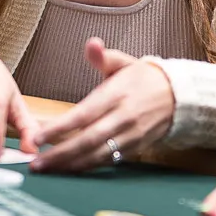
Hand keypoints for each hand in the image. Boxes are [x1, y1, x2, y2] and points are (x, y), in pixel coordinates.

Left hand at [30, 39, 173, 173]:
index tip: (37, 136)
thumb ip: (103, 57)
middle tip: (36, 163)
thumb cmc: (144, 79)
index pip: (84, 114)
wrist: (179, 97)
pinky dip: (88, 168)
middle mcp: (123, 118)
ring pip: (97, 155)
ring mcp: (130, 136)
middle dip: (60, 154)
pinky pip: (108, 162)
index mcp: (116, 95)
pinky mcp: (135, 149)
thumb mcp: (124, 62)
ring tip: (47, 170)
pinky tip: (69, 171)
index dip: (60, 127)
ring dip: (71, 165)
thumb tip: (92, 43)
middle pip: (88, 140)